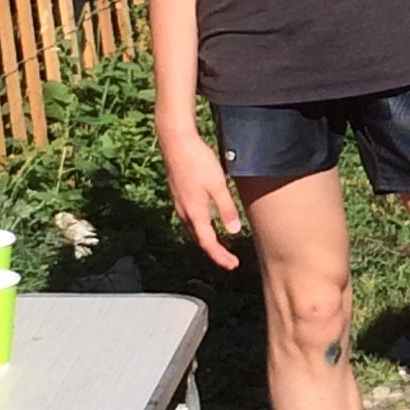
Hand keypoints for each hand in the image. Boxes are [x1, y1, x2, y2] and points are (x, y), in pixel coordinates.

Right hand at [160, 128, 242, 271]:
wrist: (176, 143)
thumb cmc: (198, 161)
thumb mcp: (219, 185)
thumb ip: (227, 209)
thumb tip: (233, 231)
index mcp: (195, 213)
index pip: (208, 243)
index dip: (221, 257)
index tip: (233, 265)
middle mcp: (184, 212)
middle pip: (199, 240)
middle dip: (214, 252)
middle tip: (229, 260)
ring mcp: (179, 204)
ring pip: (192, 231)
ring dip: (206, 241)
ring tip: (220, 246)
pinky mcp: (178, 196)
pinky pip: (189, 220)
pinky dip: (200, 228)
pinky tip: (206, 223)